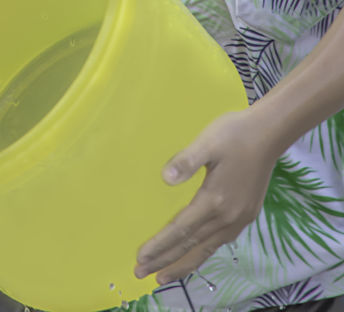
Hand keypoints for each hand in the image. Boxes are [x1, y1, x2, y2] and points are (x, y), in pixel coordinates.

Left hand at [134, 108, 278, 284]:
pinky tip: (196, 255)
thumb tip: (165, 179)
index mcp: (214, 201)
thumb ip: (186, 161)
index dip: (159, 245)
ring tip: (164, 276)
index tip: (140, 258)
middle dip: (165, 262)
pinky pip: (219, 243)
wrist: (269, 134)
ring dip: (183, 264)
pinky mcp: (246, 215)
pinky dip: (203, 254)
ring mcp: (238, 219)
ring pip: (206, 249)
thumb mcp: (207, 141)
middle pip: (190, 246)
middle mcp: (227, 217)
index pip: (180, 231)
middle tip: (141, 274)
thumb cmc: (234, 134)